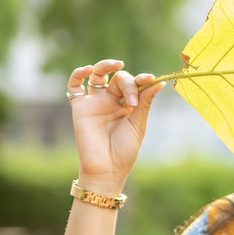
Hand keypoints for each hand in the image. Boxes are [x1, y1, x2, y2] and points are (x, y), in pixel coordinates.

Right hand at [66, 58, 164, 187]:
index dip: (142, 79)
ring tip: (117, 64)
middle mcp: (112, 101)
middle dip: (128, 82)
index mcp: (128, 105)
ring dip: (105, 65)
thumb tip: (159, 82)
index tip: (150, 79)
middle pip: (118, 78)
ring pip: (98, 75)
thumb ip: (144, 102)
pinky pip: (74, 86)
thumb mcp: (138, 124)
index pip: (135, 84)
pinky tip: (86, 70)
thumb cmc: (125, 150)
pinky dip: (77, 74)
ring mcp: (95, 102)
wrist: (107, 170)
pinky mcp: (80, 107)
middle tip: (134, 96)